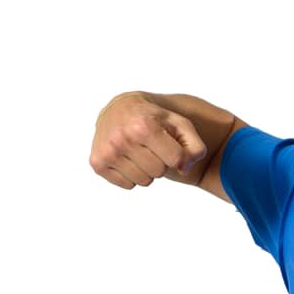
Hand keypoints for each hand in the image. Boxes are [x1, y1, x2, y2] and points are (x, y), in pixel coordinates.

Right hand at [89, 92, 207, 189]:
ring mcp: (107, 151)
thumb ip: (195, 147)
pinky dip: (131, 175)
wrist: (120, 109)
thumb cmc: (155, 118)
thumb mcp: (181, 124)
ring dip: (146, 170)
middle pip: (158, 172)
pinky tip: (127, 157)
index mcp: (143, 126)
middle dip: (160, 161)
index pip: (175, 160)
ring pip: (143, 181)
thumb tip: (183, 168)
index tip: (167, 141)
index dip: (176, 153)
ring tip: (139, 151)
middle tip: (151, 146)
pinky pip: (128, 185)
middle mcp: (122, 138)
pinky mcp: (98, 163)